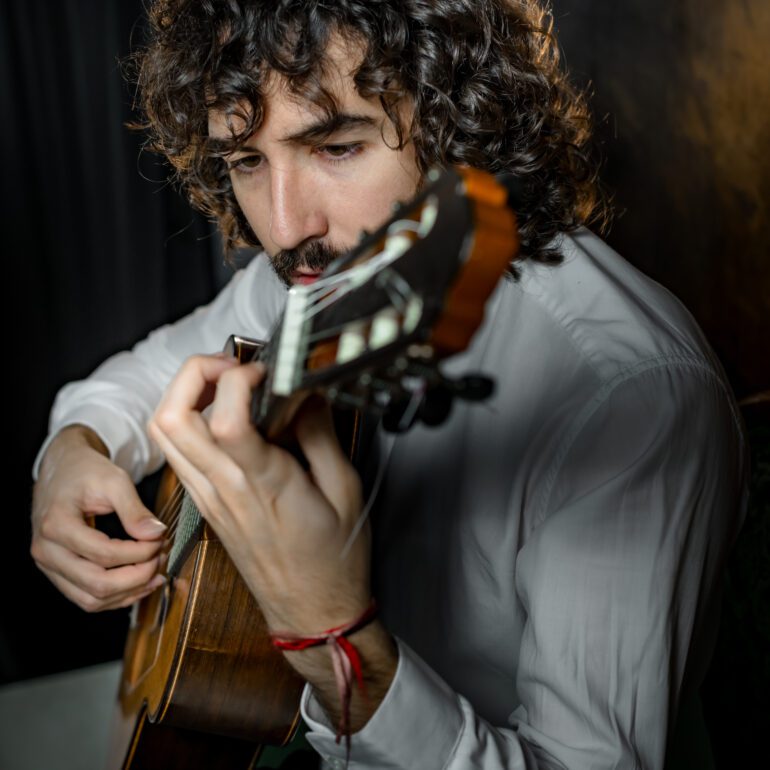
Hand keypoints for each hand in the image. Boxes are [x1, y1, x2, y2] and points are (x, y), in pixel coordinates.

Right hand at [31, 425, 166, 611]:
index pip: (104, 554)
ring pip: (91, 600)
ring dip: (128, 592)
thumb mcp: (114, 480)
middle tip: (161, 558)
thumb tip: (156, 534)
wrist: (61, 470)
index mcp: (56, 525)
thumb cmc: (86, 472)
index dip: (139, 553)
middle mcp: (46, 551)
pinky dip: (116, 596)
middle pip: (97, 584)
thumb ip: (135, 510)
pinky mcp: (57, 573)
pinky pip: (86, 598)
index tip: (160, 540)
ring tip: (155, 573)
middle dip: (137, 577)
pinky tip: (140, 583)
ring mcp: (48, 566)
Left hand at [148, 354, 397, 729]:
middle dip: (195, 371)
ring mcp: (207, 497)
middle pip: (171, 417)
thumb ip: (320, 434)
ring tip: (226, 383)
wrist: (310, 610)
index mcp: (263, 484)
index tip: (267, 371)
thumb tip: (306, 394)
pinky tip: (225, 415)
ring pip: (163, 432)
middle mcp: (224, 488)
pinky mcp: (204, 503)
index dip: (240, 379)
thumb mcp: (345, 490)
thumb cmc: (332, 559)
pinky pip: (176, 451)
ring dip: (185, 394)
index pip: (225, 419)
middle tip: (234, 365)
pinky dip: (188, 419)